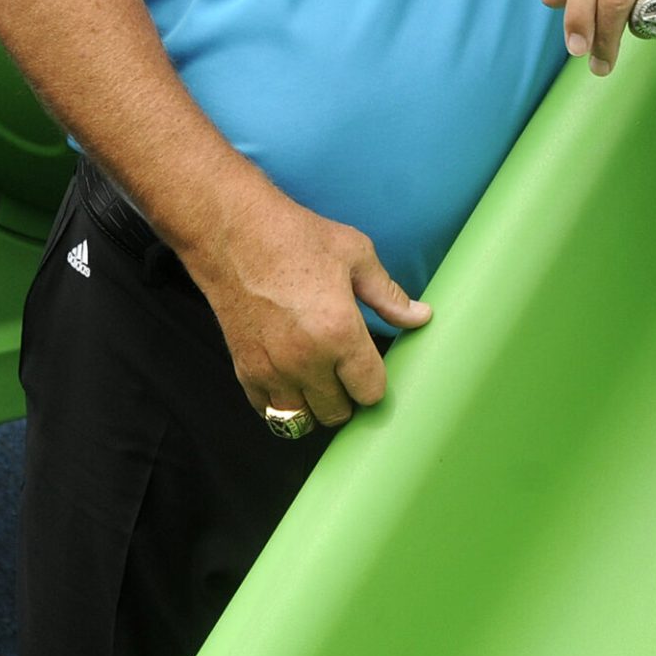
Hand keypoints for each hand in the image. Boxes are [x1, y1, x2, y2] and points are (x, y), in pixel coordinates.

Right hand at [186, 183, 431, 428]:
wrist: (235, 233)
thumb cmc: (296, 238)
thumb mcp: (356, 254)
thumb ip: (388, 295)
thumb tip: (421, 316)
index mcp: (340, 332)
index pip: (370, 391)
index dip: (375, 382)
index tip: (371, 368)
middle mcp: (306, 360)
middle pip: (337, 413)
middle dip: (347, 397)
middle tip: (346, 373)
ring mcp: (272, 369)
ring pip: (301, 421)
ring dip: (314, 406)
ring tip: (320, 381)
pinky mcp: (244, 370)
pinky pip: (267, 411)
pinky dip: (281, 402)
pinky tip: (290, 378)